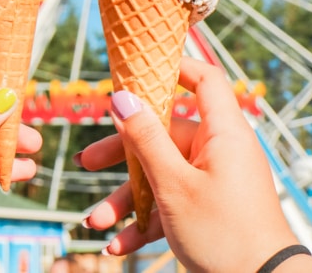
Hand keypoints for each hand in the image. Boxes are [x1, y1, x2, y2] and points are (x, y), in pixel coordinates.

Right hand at [77, 57, 300, 272]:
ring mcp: (213, 181)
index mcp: (221, 133)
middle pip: (164, 135)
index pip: (203, 80)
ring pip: (161, 176)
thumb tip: (123, 97)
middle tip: (86, 163)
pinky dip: (145, 222)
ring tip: (95, 223)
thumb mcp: (174, 185)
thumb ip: (146, 139)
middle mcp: (218, 151)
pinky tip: (117, 245)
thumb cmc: (225, 234)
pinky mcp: (208, 209)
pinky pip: (171, 204)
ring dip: (126, 200)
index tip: (139, 67)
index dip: (173, 67)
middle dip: (122, 153)